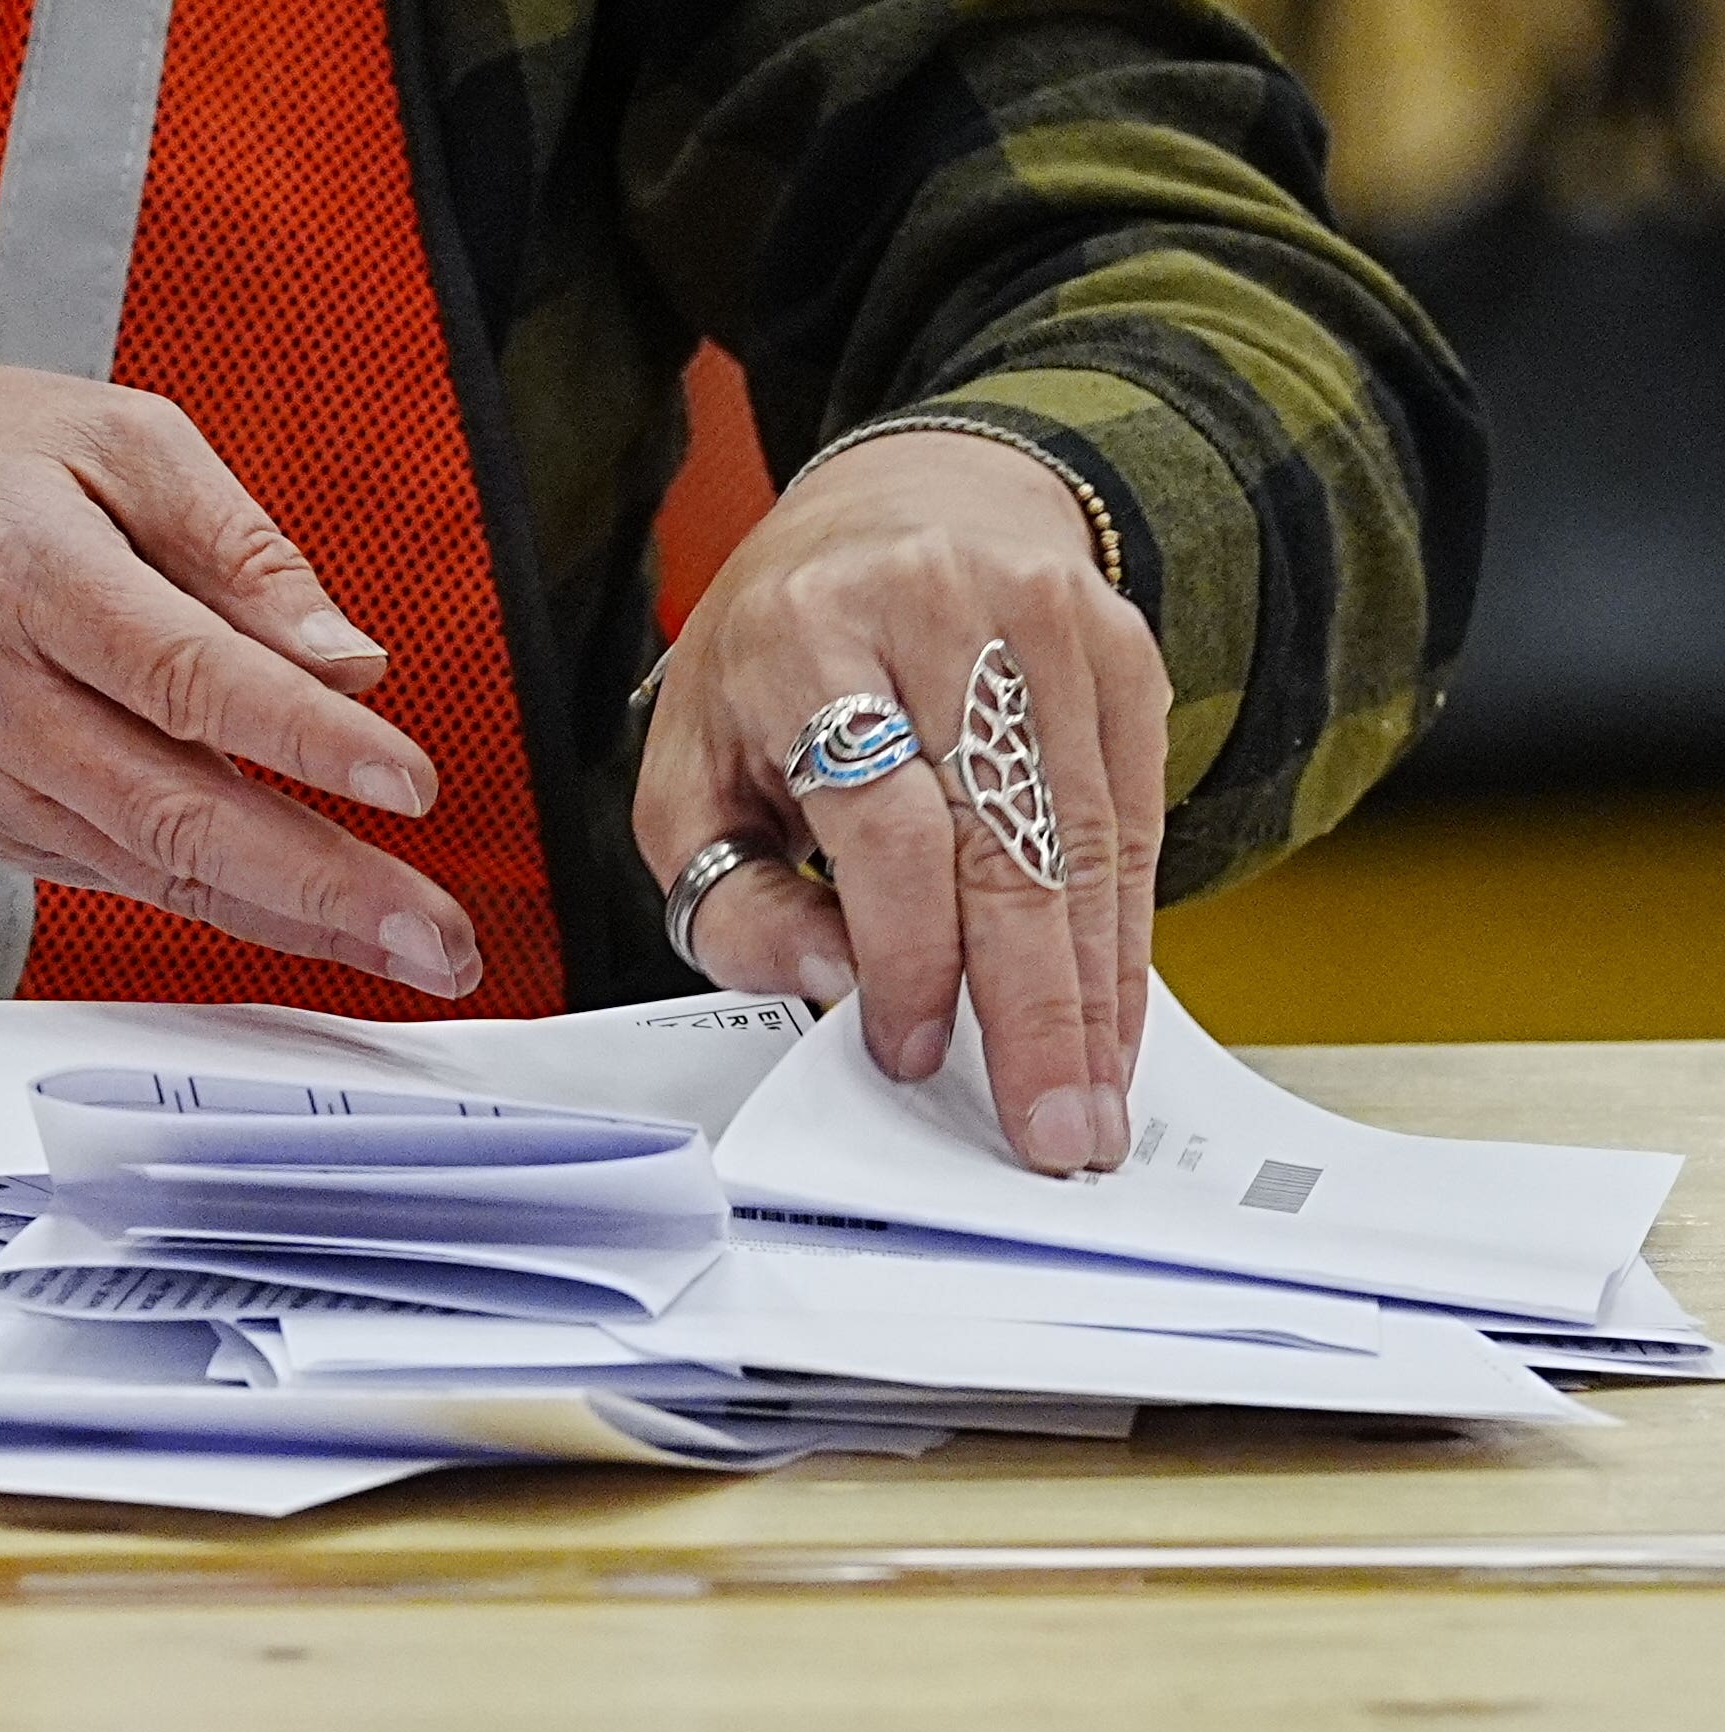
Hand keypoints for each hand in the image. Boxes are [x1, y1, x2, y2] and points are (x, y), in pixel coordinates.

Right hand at [0, 362, 482, 997]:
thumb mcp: (110, 437)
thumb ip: (238, 546)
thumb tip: (342, 658)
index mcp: (35, 575)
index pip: (187, 673)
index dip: (302, 737)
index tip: (407, 778)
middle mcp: (4, 697)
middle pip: (177, 811)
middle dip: (323, 886)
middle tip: (434, 935)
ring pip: (157, 869)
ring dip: (295, 923)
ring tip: (409, 951)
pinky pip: (123, 878)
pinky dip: (224, 909)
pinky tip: (311, 928)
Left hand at [634, 430, 1171, 1173]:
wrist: (906, 506)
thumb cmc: (779, 661)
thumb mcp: (694, 767)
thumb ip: (733, 894)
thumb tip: (836, 981)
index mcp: (805, 633)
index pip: (882, 818)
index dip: (905, 951)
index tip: (910, 1050)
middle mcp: (938, 610)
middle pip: (1002, 837)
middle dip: (1030, 1005)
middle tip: (1049, 1129)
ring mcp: (1048, 622)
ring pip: (1085, 840)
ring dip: (1092, 993)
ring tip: (1090, 1107)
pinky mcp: (1123, 652)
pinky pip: (1132, 822)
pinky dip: (1120, 937)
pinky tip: (1109, 1021)